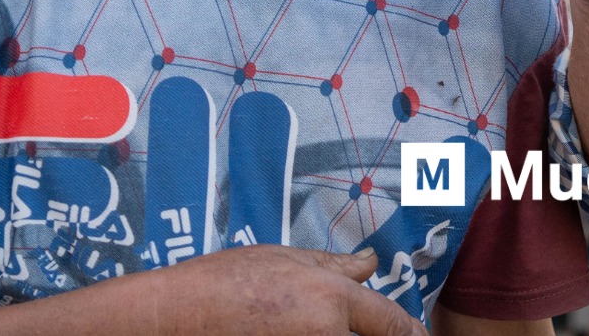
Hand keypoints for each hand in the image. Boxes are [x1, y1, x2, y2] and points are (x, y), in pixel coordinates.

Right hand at [153, 245, 425, 335]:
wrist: (176, 316)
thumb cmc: (225, 282)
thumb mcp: (285, 259)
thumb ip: (334, 266)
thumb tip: (369, 262)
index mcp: (332, 299)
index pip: (392, 324)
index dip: (412, 333)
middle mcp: (327, 335)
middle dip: (371, 334)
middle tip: (365, 328)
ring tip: (316, 324)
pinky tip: (299, 333)